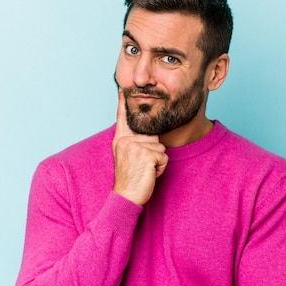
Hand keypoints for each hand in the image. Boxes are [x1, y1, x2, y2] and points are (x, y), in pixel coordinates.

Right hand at [112, 90, 167, 204]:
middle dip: (153, 152)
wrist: (126, 197)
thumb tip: (147, 133)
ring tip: (144, 170)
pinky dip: (161, 168)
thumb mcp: (126, 157)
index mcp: (120, 140)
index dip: (123, 103)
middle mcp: (126, 140)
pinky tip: (149, 174)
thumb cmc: (129, 179)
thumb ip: (133, 143)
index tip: (123, 89)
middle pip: (152, 136)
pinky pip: (164, 157)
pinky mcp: (147, 155)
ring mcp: (136, 147)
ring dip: (157, 162)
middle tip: (141, 166)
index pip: (122, 118)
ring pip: (160, 147)